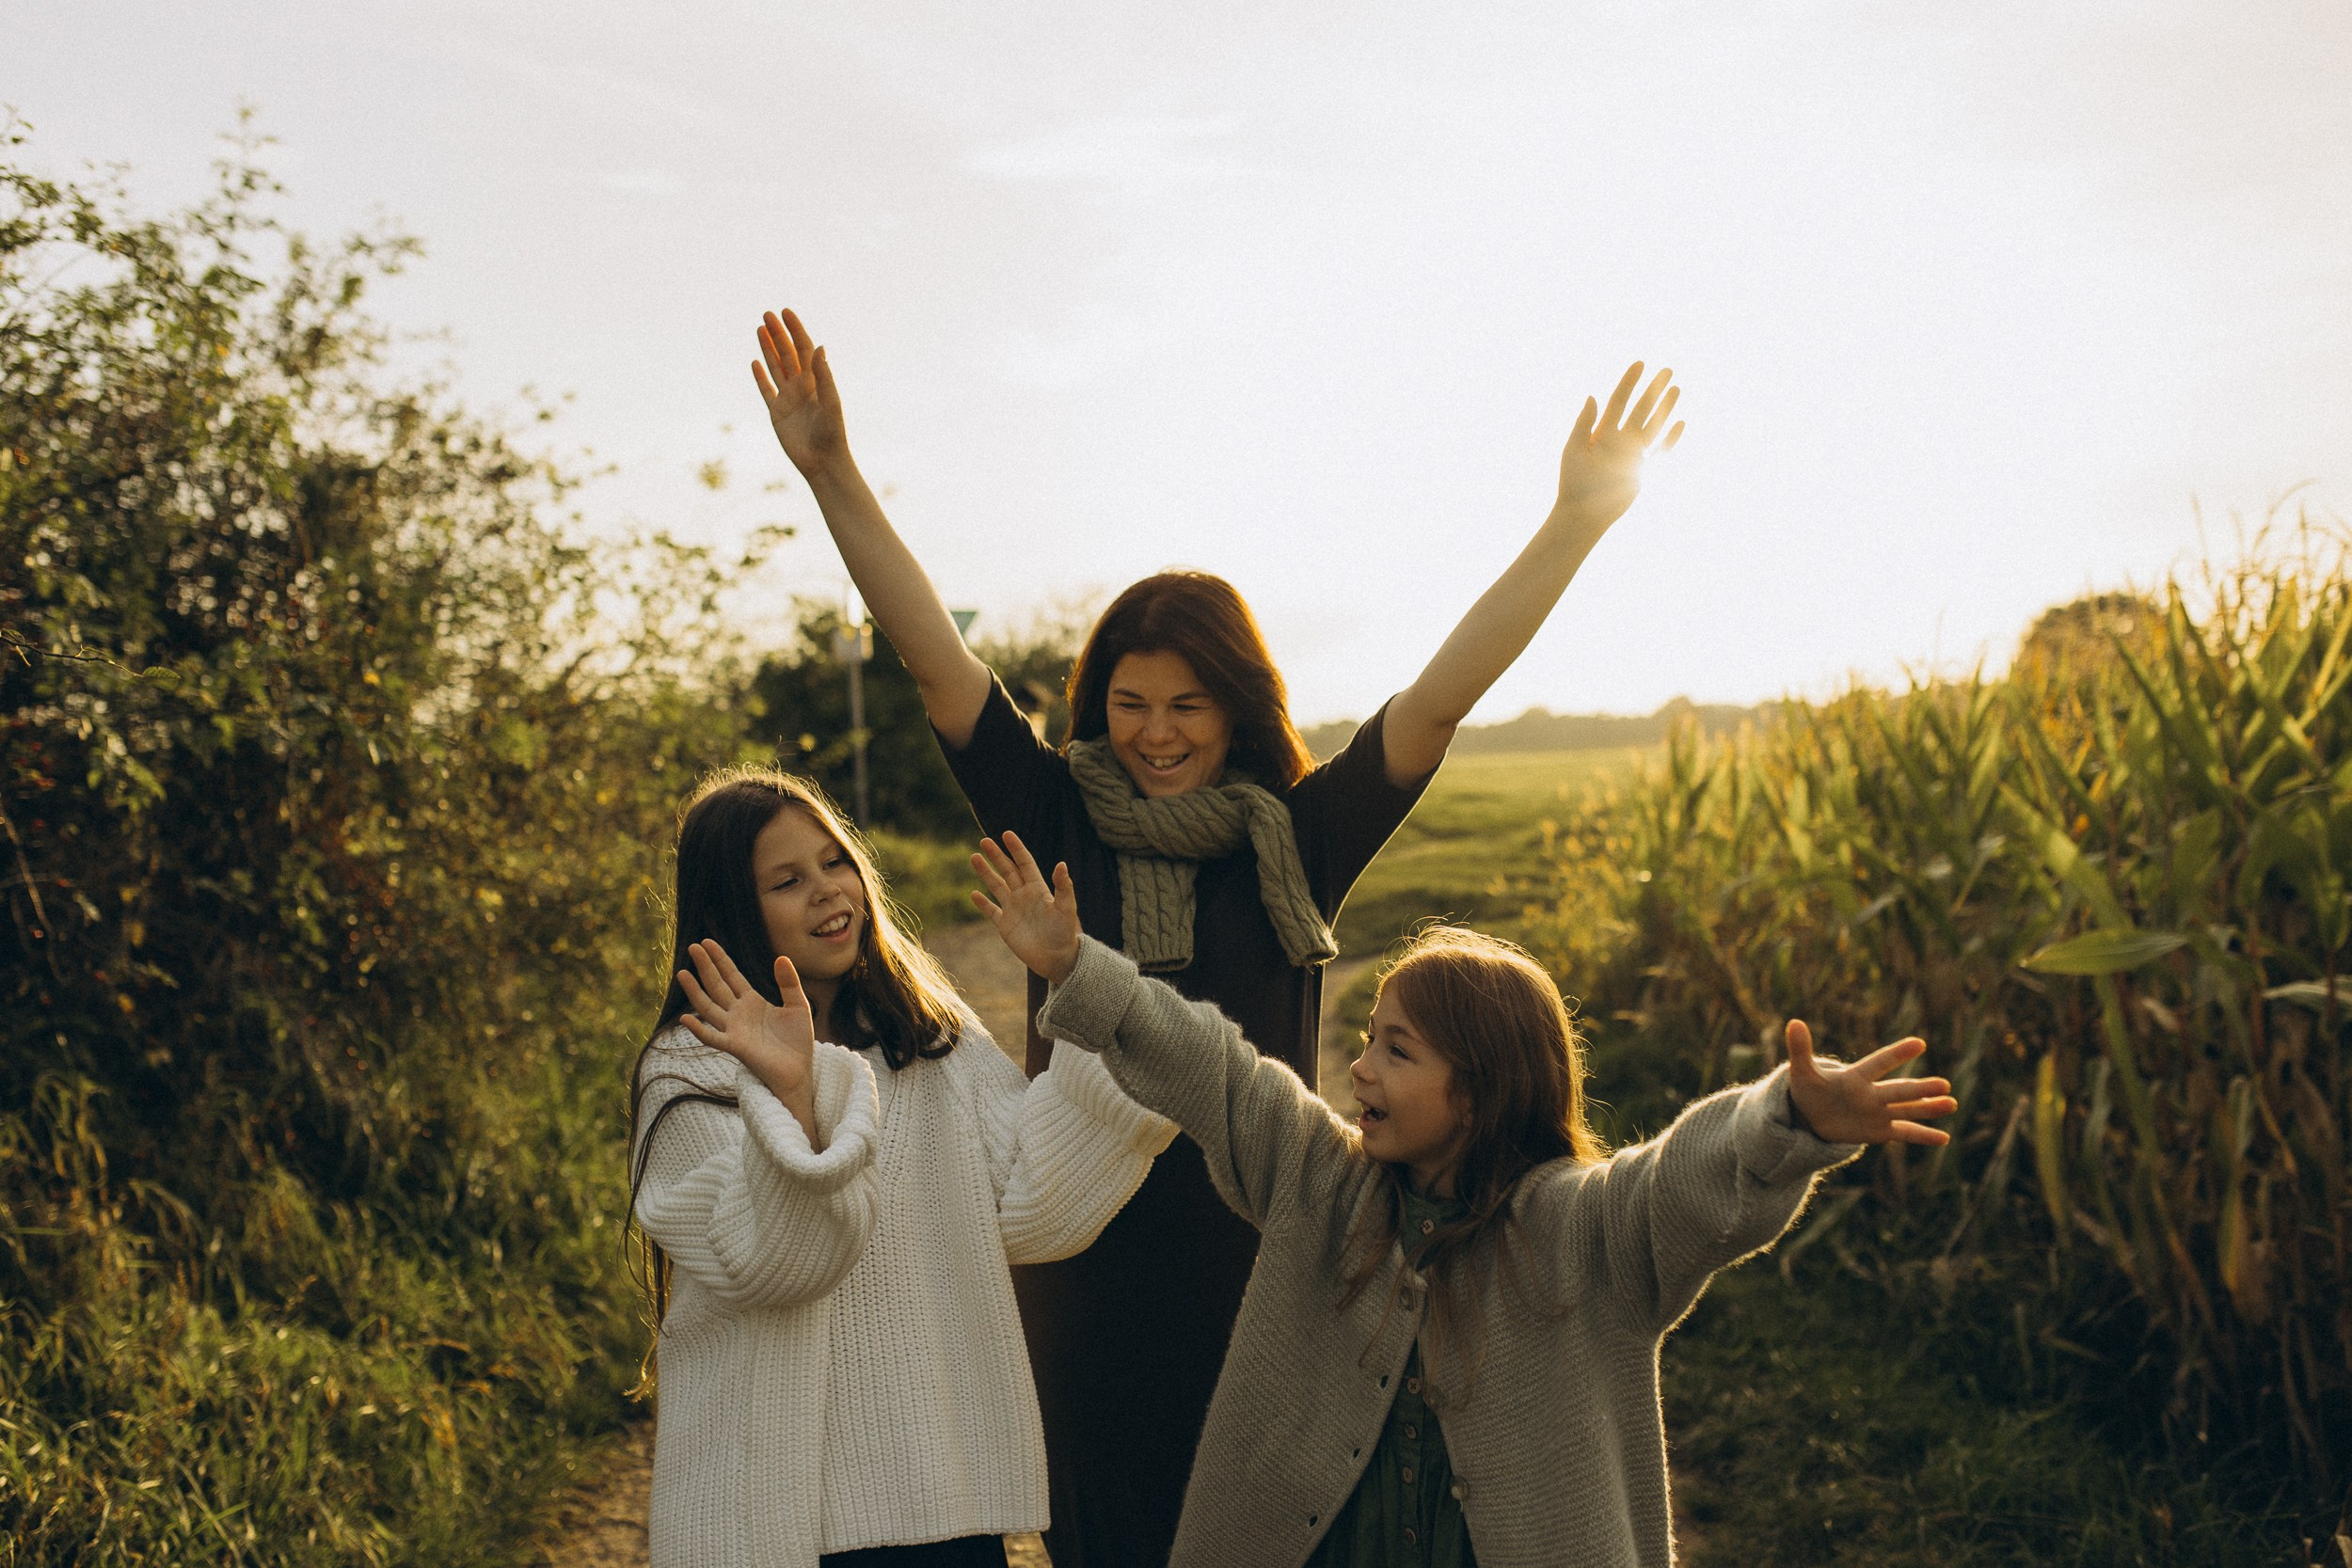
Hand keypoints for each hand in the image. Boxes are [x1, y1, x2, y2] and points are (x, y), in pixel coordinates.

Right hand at [676, 938, 819, 1130]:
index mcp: (752, 1002)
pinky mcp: (736, 1047)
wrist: (799, 1071)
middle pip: (717, 986)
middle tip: (693, 946)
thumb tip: (781, 957)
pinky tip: (685, 1018)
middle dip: (706, 967)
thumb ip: (789, 983)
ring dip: (695, 992)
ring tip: (682, 973)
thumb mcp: (797, 1006)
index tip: (706, 942)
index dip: (720, 959)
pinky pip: (713, 1038)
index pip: (731, 976)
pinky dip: (699, 1029)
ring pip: (709, 1007)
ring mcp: (734, 1030)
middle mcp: (738, 1014)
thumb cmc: (797, 1042)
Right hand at [752, 308, 848, 475]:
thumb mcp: (831, 401)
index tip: (785, 312)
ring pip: (776, 367)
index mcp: (816, 381)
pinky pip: (766, 390)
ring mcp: (788, 399)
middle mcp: (802, 386)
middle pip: (787, 353)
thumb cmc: (831, 433)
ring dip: (768, 348)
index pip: (804, 348)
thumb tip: (819, 346)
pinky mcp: (777, 413)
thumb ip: (824, 375)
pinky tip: (754, 362)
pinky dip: (760, 376)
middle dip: (778, 333)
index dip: (795, 330)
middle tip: (767, 314)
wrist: (823, 462)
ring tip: (759, 328)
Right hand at [970, 832, 1082, 985]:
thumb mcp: (1066, 908)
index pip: (1024, 863)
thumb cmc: (1064, 933)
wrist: (1056, 958)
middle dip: (996, 856)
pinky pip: (991, 911)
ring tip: (974, 857)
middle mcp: (1024, 896)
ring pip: (996, 886)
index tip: (1007, 834)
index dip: (1016, 849)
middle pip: (1007, 871)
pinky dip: (982, 903)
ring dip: (986, 873)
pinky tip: (974, 894)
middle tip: (984, 841)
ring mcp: (1013, 909)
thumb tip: (1061, 864)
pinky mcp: (1005, 925)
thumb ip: (1063, 887)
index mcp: (1038, 889)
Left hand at [1554, 362, 1683, 535]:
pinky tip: (1680, 423)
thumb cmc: (1574, 481)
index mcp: (1602, 431)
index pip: (1618, 401)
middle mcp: (1620, 439)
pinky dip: (1671, 438)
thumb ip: (1583, 423)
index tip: (1640, 364)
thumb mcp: (1574, 449)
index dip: (1629, 382)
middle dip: (1653, 390)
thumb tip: (1593, 396)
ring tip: (1676, 388)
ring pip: (1654, 425)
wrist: (1584, 512)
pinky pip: (1661, 450)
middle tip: (1667, 369)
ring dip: (1665, 408)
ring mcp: (1633, 453)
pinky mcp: (1643, 470)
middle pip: (1640, 408)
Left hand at [1784, 1019, 1957, 1145]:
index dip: (1896, 1054)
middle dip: (1920, 1088)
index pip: (1878, 1063)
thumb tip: (1794, 1022)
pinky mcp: (1881, 1131)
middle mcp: (1873, 1093)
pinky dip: (1923, 1136)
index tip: (1919, 1043)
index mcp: (1856, 1077)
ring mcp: (1880, 1112)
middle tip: (1945, 1084)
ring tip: (1951, 1102)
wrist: (1811, 1118)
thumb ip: (1800, 1049)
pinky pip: (1905, 1133)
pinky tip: (1944, 1138)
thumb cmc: (1809, 1091)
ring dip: (1928, 1107)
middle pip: (1899, 1090)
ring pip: (1907, 1109)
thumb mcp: (1801, 1073)